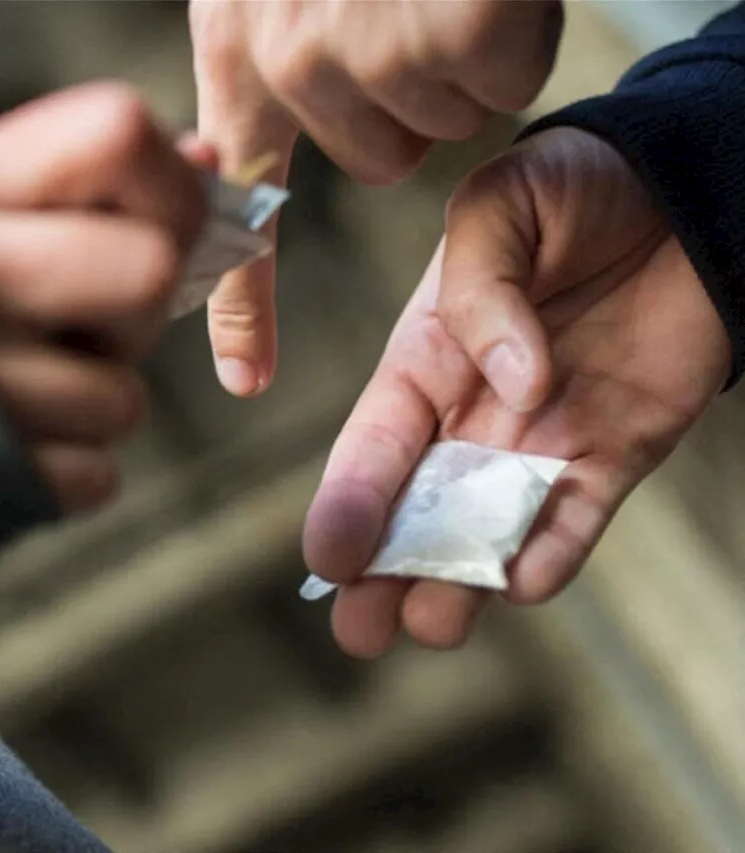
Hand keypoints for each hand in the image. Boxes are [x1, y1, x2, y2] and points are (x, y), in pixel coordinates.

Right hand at [0, 83, 213, 513]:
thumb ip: (84, 180)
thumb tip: (206, 158)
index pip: (120, 133)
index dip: (171, 185)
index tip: (160, 223)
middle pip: (150, 272)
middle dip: (140, 311)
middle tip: (87, 321)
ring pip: (124, 399)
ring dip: (95, 402)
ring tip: (24, 386)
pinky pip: (96, 475)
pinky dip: (69, 468)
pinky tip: (12, 442)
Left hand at [189, 0, 563, 395]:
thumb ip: (259, 67)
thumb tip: (223, 153)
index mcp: (237, 51)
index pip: (242, 206)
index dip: (246, 303)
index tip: (246, 380)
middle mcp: (289, 60)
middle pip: (380, 158)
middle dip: (406, 103)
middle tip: (402, 15)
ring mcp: (373, 49)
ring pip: (441, 120)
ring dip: (453, 60)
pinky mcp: (457, 30)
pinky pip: (505, 78)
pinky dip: (510, 33)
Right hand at [303, 128, 729, 657]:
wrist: (682, 187)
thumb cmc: (573, 187)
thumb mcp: (498, 208)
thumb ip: (484, 293)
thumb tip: (515, 388)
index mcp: (425, 358)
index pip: (374, 442)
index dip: (348, 501)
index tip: (327, 557)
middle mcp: (472, 413)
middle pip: (416, 508)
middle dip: (384, 571)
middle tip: (359, 633)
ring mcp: (542, 440)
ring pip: (487, 529)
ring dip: (459, 580)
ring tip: (432, 626)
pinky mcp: (616, 451)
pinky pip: (578, 515)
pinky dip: (554, 552)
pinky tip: (524, 585)